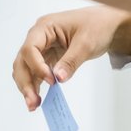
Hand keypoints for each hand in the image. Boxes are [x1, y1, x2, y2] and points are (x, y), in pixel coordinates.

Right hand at [11, 7, 130, 110]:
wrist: (108, 25)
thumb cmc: (97, 26)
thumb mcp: (86, 43)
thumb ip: (71, 61)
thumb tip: (58, 78)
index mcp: (45, 27)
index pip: (30, 48)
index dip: (36, 66)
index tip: (51, 80)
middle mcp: (39, 37)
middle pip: (23, 61)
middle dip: (25, 82)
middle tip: (33, 101)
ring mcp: (42, 48)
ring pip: (26, 69)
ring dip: (27, 86)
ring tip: (33, 105)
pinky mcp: (47, 57)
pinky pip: (36, 72)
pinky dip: (35, 85)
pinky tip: (37, 99)